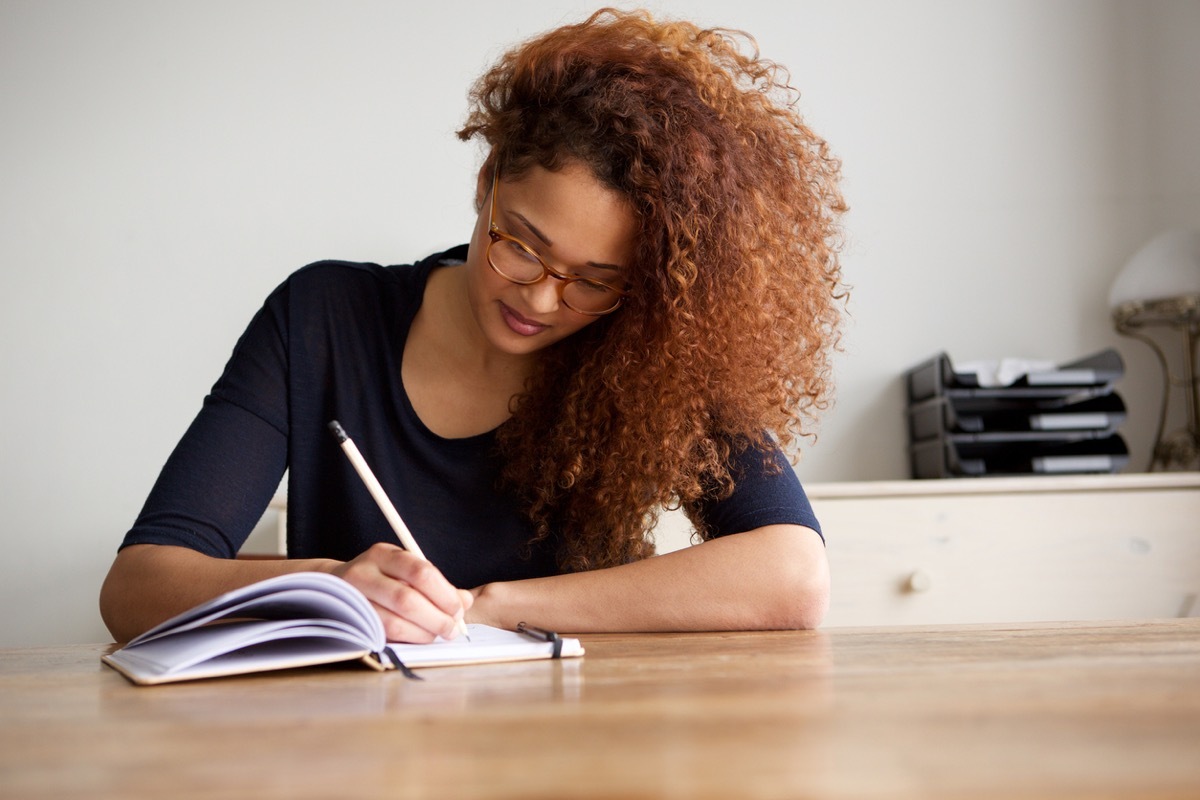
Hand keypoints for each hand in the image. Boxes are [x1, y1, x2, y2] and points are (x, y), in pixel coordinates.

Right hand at [329, 543, 472, 642]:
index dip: (444, 595)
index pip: (420, 572)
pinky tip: (418, 637)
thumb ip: (437, 585)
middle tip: (452, 628)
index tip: (458, 609)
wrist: (334, 589)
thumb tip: (466, 601)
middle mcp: (364, 572)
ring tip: (437, 634)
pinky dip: (407, 639)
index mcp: (383, 554)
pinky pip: (383, 636)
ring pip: (394, 622)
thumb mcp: (406, 572)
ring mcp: (353, 599)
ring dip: (423, 633)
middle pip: (407, 600)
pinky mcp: (350, 623)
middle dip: (436, 618)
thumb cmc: (382, 580)